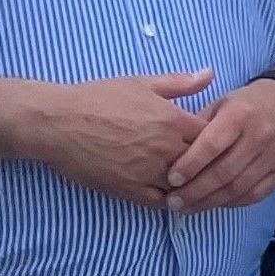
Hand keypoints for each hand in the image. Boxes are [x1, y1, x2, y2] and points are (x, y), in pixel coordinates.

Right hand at [25, 69, 213, 207]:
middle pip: (204, 164)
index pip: (214, 137)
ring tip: (192, 182)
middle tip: (207, 164)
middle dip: (208, 164)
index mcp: (173, 121)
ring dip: (191, 185)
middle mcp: (165, 149)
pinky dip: (170, 200)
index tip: (213, 139)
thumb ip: (180, 82)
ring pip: (186, 187)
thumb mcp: (141, 83)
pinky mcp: (129, 190)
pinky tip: (171, 194)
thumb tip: (211, 73)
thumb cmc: (97, 98)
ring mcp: (148, 173)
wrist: (57, 122)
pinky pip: (161, 202)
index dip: (217, 139)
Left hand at [164, 80, 274, 212]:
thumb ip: (198, 128)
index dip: (189, 166)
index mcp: (240, 115)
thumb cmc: (246, 104)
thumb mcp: (219, 104)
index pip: (211, 146)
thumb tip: (174, 156)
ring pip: (239, 187)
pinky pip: (255, 194)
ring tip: (188, 208)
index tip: (170, 180)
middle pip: (224, 172)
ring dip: (210, 201)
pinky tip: (214, 203)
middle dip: (195, 191)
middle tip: (174, 202)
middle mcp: (260, 136)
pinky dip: (232, 202)